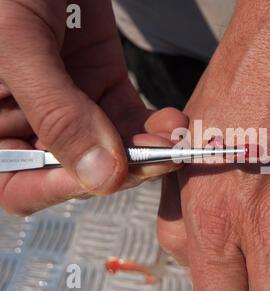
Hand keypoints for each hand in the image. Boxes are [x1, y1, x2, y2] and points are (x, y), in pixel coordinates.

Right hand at [0, 0, 187, 214]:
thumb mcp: (18, 45)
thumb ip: (57, 113)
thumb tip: (103, 177)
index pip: (21, 184)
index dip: (61, 188)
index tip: (108, 177)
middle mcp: (28, 121)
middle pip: (76, 169)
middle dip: (122, 167)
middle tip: (159, 157)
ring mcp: (69, 104)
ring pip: (111, 147)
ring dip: (147, 149)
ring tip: (172, 137)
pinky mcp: (101, 83)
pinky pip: (130, 118)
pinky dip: (154, 125)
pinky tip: (171, 119)